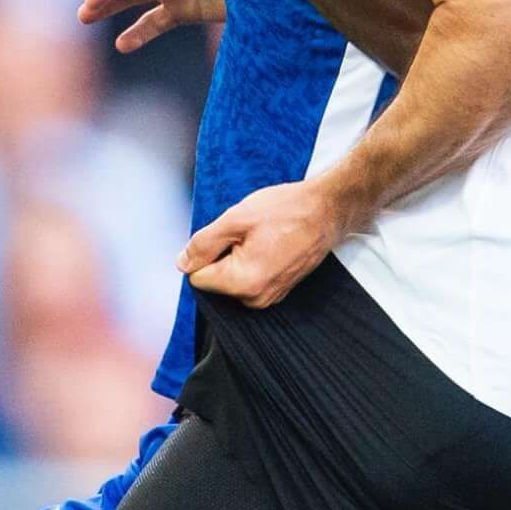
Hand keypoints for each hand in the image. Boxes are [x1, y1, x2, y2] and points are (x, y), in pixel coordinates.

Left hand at [183, 177, 352, 307]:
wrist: (327, 211)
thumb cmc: (287, 211)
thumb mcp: (236, 218)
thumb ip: (203, 244)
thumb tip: (182, 263)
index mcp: (243, 283)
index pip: (197, 277)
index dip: (205, 252)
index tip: (229, 235)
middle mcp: (256, 298)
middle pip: (215, 281)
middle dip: (222, 256)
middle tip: (248, 234)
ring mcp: (269, 297)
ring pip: (231, 280)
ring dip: (238, 258)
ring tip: (262, 238)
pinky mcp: (277, 291)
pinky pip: (249, 280)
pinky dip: (252, 262)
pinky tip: (270, 244)